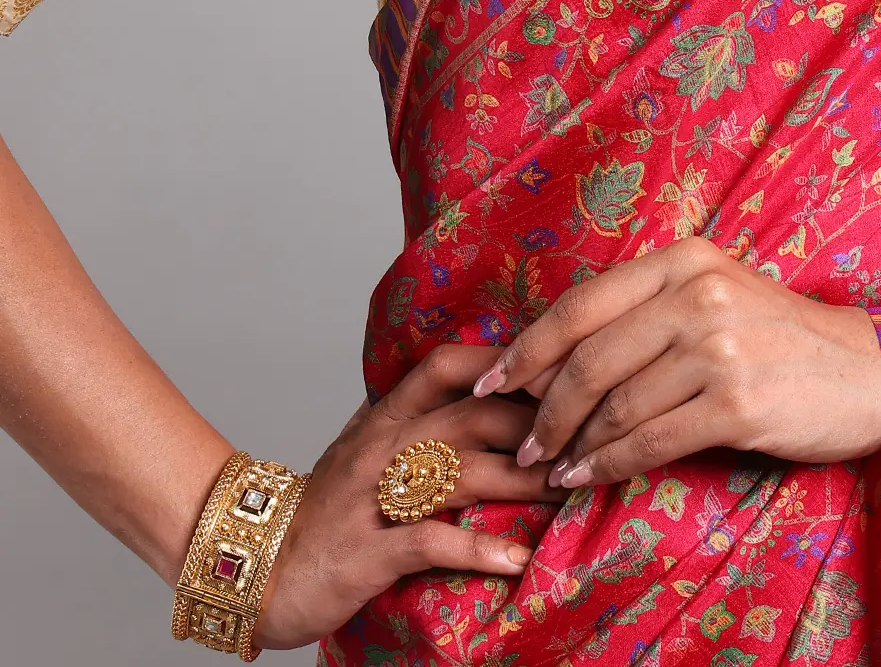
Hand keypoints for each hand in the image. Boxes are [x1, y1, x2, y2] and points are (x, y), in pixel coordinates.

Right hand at [252, 344, 554, 650]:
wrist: (252, 565)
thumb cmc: (323, 511)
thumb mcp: (364, 450)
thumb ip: (410, 422)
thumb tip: (472, 397)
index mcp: (385, 417)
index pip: (446, 364)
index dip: (501, 362)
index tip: (552, 370)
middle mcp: (383, 446)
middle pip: (471, 415)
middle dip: (533, 424)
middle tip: (581, 438)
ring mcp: (374, 497)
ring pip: (462, 472)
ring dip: (523, 481)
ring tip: (568, 490)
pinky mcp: (368, 550)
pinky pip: (431, 542)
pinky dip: (478, 548)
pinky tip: (517, 559)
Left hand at [471, 240, 880, 489]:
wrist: (866, 371)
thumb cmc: (780, 338)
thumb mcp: (715, 295)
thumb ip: (647, 310)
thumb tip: (556, 355)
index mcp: (685, 258)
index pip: (583, 304)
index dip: (528, 346)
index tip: (493, 379)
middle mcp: (698, 294)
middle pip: (589, 358)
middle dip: (544, 408)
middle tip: (522, 442)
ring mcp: (719, 346)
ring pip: (615, 405)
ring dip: (573, 444)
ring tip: (552, 466)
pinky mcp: (736, 401)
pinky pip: (651, 441)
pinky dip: (609, 465)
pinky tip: (587, 478)